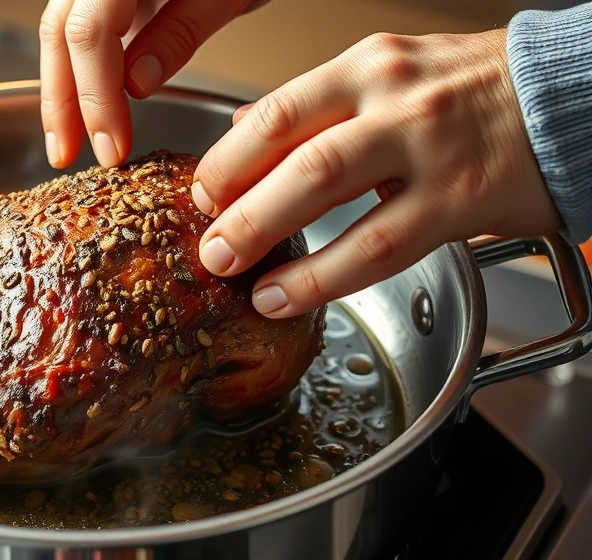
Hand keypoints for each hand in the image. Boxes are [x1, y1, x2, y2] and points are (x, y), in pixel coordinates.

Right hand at [39, 0, 268, 167]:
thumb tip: (135, 85)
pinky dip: (77, 71)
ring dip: (61, 90)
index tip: (112, 147)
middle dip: (63, 101)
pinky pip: (77, 29)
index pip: (91, 33)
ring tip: (66, 141)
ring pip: (60, 32)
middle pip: (61, 33)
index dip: (96, 96)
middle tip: (69, 155)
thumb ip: (180, 31)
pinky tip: (83, 107)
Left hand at [192, 29, 562, 318]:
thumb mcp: (394, 74)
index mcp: (367, 66)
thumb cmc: (479, 91)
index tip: (203, 194)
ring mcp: (423, 146)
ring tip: (229, 268)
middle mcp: (390, 97)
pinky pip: (376, 245)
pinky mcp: (457, 198)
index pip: (275, 111)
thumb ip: (322, 105)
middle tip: (203, 239)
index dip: (227, 159)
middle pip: (285, 147)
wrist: (575, 95)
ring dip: (262, 233)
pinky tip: (287, 295)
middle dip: (229, 199)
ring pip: (320, 188)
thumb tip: (248, 130)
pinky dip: (321, 276)